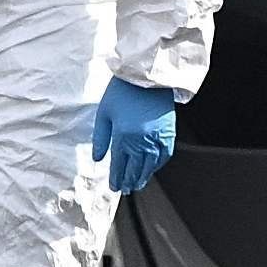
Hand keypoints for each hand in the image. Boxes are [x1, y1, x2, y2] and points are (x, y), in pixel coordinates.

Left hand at [90, 78, 178, 192]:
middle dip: (128, 181)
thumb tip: (97, 158)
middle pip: (134, 168)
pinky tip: (153, 169)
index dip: (116, 178)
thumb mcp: (104, 113)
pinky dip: (158, 165)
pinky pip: (164, 155)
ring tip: (137, 184)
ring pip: (149, 165)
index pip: (118, 164)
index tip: (114, 187)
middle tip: (125, 190)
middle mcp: (141, 140)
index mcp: (123, 136)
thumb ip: (100, 138)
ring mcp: (157, 138)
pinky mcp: (169, 133)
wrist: (147, 77)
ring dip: (143, 176)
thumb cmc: (122, 91)